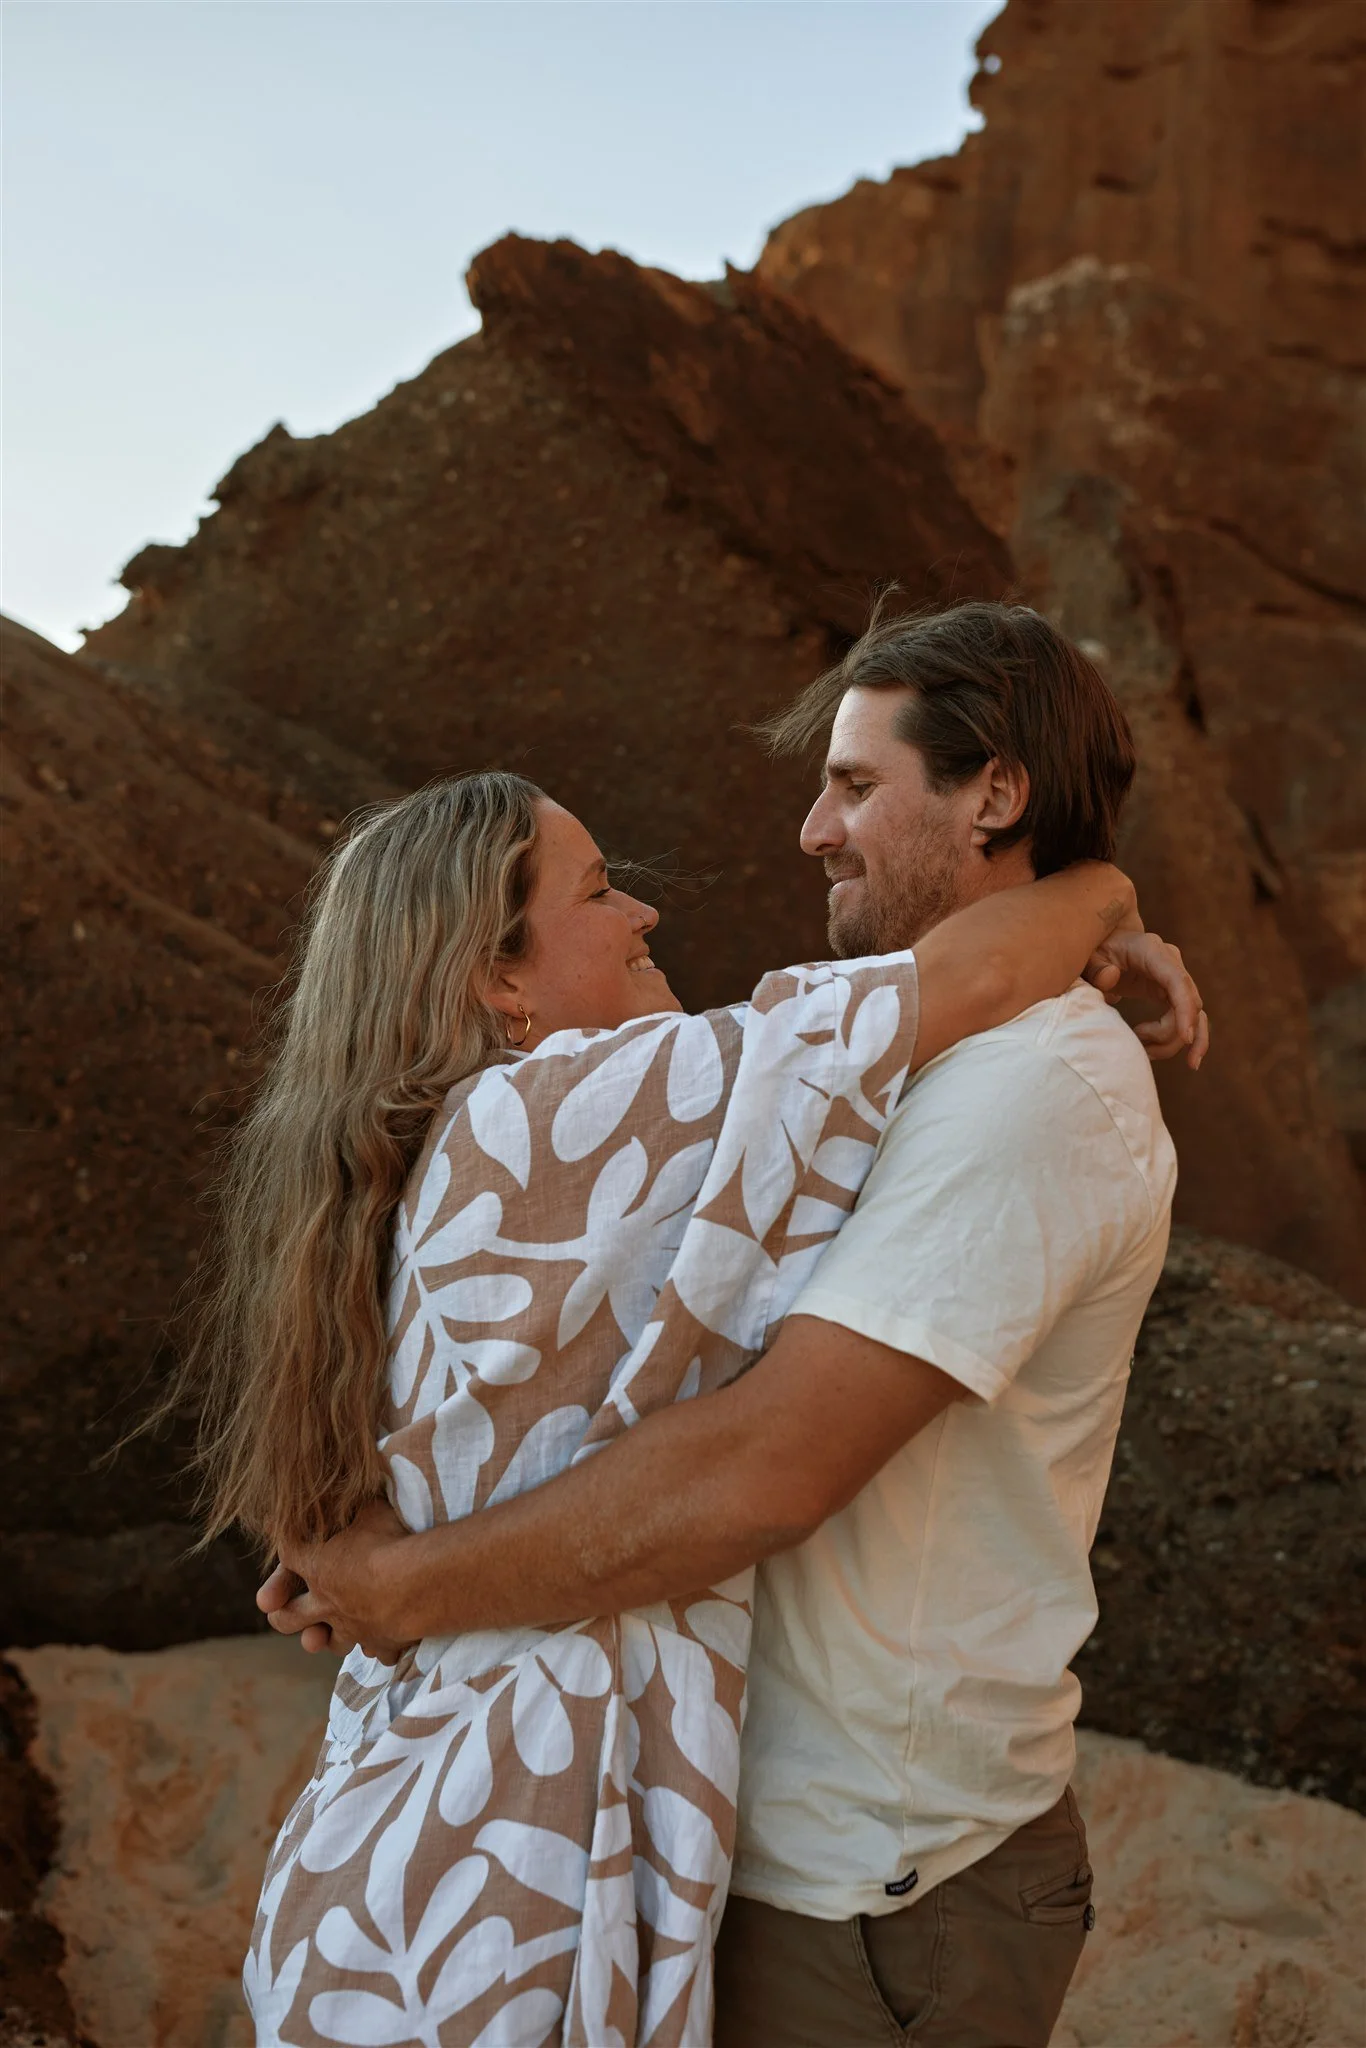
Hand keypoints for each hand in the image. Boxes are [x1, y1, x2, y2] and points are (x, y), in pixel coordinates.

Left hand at [256, 1498, 414, 1663]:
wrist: (417, 1585)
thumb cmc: (390, 1541)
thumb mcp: (373, 1509)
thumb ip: (359, 1502)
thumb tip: (362, 1474)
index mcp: (317, 1565)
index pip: (287, 1553)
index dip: (283, 1540)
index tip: (280, 1530)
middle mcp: (325, 1601)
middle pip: (286, 1617)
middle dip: (282, 1612)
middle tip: (281, 1608)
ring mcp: (349, 1627)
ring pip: (325, 1641)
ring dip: (324, 1636)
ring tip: (329, 1631)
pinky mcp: (378, 1642)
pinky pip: (372, 1649)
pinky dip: (376, 1643)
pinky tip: (383, 1636)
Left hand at [1084, 929, 1208, 1067]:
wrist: (1107, 945)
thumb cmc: (1098, 951)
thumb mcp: (1090, 957)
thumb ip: (1096, 968)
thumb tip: (1111, 977)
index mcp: (1153, 951)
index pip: (1178, 981)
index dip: (1185, 1009)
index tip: (1185, 1038)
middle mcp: (1171, 963)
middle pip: (1189, 1004)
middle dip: (1173, 1034)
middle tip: (1142, 1049)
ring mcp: (1176, 978)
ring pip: (1195, 1015)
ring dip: (1176, 1042)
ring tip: (1146, 1053)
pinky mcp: (1173, 993)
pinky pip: (1189, 1018)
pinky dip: (1187, 1039)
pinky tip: (1186, 1061)